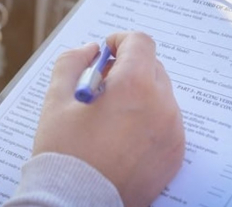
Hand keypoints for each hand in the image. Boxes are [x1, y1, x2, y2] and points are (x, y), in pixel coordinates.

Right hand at [34, 32, 185, 205]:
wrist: (77, 202)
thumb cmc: (65, 152)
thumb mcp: (57, 99)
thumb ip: (72, 62)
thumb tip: (90, 50)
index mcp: (134, 85)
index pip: (140, 42)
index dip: (121, 41)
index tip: (107, 51)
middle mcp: (162, 105)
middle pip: (152, 66)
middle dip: (129, 67)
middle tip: (103, 85)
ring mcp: (172, 131)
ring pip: (160, 94)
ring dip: (139, 93)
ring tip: (111, 115)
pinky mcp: (175, 153)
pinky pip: (167, 121)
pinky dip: (149, 118)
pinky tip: (123, 135)